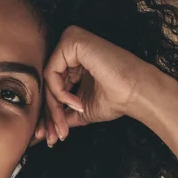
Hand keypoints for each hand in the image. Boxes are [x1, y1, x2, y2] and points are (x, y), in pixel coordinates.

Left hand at [34, 26, 160, 146]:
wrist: (139, 93)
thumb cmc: (116, 99)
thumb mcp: (80, 109)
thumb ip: (59, 113)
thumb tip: (38, 132)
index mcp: (72, 61)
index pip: (50, 86)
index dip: (49, 113)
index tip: (50, 137)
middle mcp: (70, 48)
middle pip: (46, 83)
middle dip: (49, 114)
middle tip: (52, 137)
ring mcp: (70, 42)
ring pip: (47, 80)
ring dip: (53, 108)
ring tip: (64, 124)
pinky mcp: (72, 41)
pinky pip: (51, 72)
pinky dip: (59, 93)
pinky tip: (76, 103)